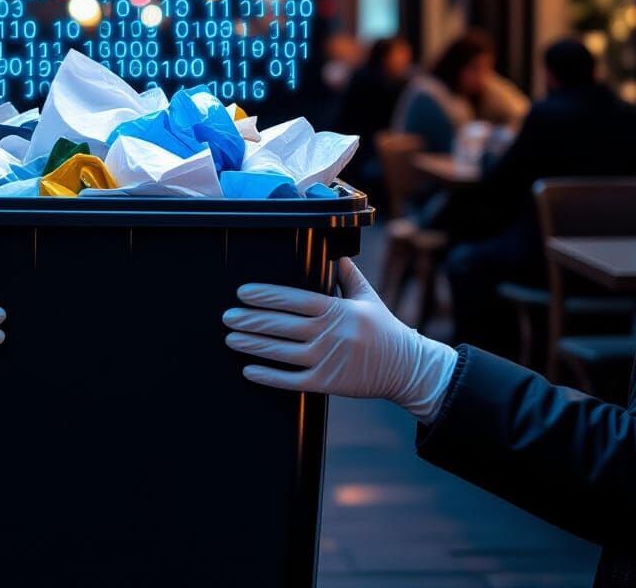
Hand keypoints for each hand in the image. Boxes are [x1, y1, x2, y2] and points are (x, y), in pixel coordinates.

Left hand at [223, 257, 456, 421]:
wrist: (407, 367)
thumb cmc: (384, 328)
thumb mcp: (367, 296)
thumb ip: (347, 275)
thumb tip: (332, 252)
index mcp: (337, 309)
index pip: (295, 299)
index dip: (267, 295)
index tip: (244, 292)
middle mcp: (330, 334)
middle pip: (282, 325)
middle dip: (252, 320)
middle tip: (228, 316)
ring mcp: (328, 360)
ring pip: (282, 352)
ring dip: (253, 345)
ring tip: (231, 337)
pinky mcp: (328, 383)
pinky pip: (292, 380)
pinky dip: (269, 377)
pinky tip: (249, 370)